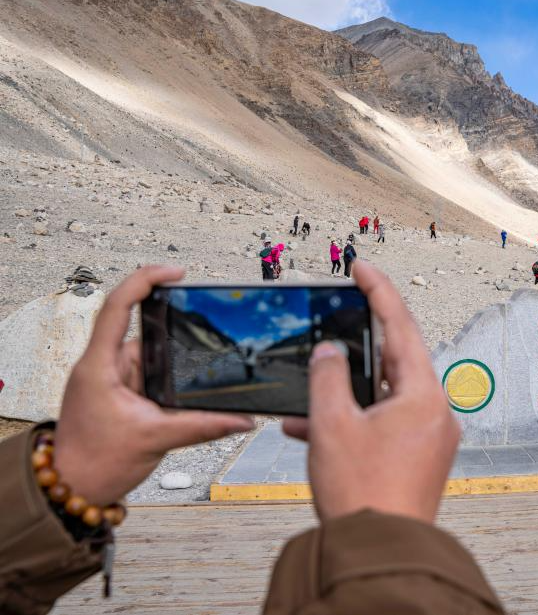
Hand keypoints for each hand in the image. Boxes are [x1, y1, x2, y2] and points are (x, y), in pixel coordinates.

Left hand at [53, 266, 253, 504]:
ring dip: (172, 362)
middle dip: (173, 330)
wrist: (72, 488)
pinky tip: (182, 390)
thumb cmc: (94, 463)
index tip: (175, 273)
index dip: (146, 280)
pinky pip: (150, 373)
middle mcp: (102, 365)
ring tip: (190, 375)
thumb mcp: (155, 439)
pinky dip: (168, 377)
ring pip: (150, 354)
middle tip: (200, 325)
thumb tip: (240, 419)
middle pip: (142, 327)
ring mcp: (110, 377)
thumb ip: (202, 426)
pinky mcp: (119, 391)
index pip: (118, 306)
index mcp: (99, 366)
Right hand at [283, 261, 458, 523]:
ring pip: (385, 395)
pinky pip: (384, 423)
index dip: (379, 290)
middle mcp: (435, 412)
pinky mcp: (417, 459)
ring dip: (348, 390)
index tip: (362, 267)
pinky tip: (314, 426)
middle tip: (339, 319)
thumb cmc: (366, 495)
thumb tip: (330, 351)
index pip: (401, 325)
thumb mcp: (333, 425)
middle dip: (359, 344)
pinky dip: (354, 419)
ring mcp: (429, 437)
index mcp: (423, 394)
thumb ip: (328, 377)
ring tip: (313, 389)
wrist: (379, 551)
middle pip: (396, 359)